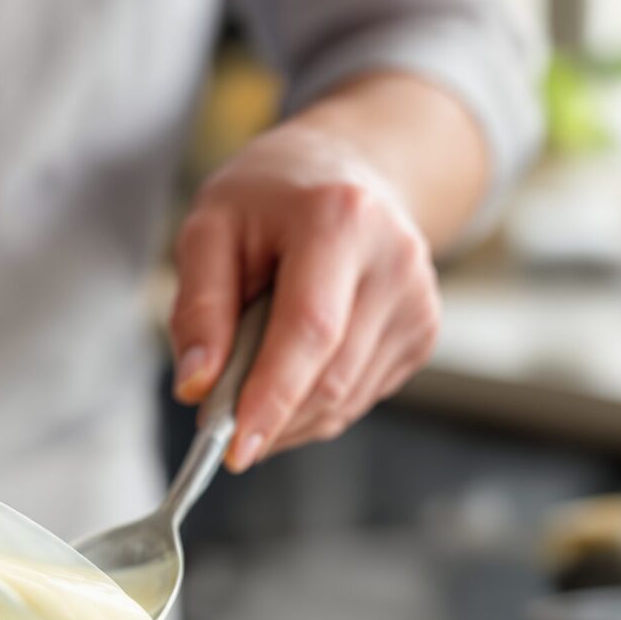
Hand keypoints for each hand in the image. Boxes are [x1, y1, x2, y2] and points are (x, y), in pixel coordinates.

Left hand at [169, 122, 442, 471]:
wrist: (348, 171)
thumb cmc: (270, 200)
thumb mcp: (210, 228)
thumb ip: (198, 306)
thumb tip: (196, 385)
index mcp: (340, 220)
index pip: (310, 329)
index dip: (273, 396)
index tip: (236, 448)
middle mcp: (395, 260)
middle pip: (331, 376)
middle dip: (269, 416)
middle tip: (216, 420)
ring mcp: (418, 301)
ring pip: (346, 400)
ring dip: (288, 417)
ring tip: (250, 380)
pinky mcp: (424, 333)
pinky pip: (359, 398)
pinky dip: (314, 406)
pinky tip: (291, 370)